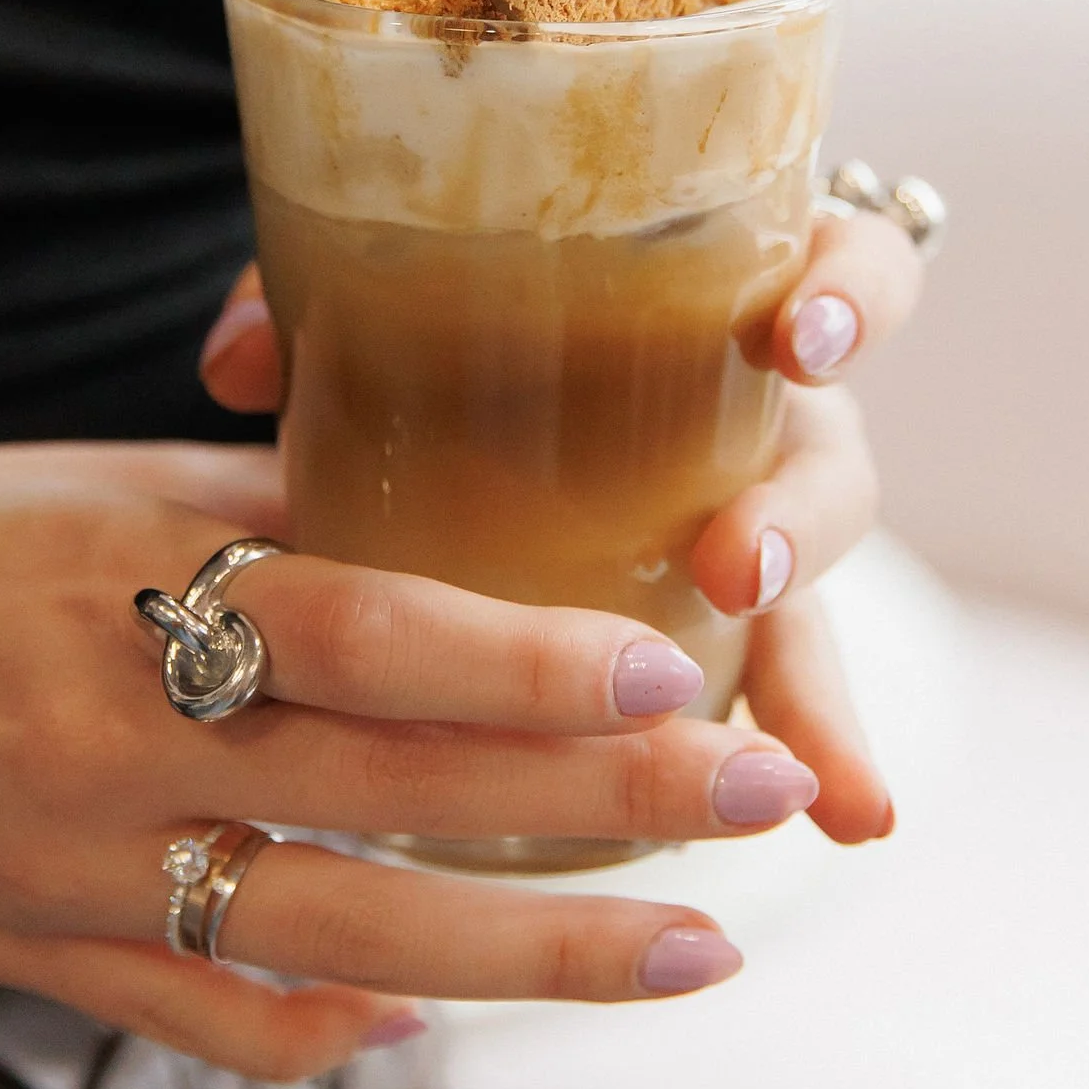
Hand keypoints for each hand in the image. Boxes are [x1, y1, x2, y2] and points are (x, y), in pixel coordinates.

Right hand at [0, 433, 888, 1081]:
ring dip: (535, 952)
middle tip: (767, 800)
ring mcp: (74, 880)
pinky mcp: (41, 965)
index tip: (678, 665)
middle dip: (601, 812)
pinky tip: (452, 1009)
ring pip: (339, 937)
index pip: (359, 630)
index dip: (526, 661)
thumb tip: (450, 507)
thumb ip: (253, 516)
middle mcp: (105, 750)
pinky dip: (336, 1024)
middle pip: (390, 799)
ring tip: (700, 947)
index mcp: (119, 593)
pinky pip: (211, 1020)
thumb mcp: (74, 483)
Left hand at [202, 198, 925, 847]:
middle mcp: (765, 419)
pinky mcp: (732, 630)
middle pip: (831, 461)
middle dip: (803, 519)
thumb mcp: (411, 300)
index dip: (847, 297)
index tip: (797, 339)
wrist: (511, 385)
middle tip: (738, 568)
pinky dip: (817, 755)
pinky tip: (847, 825)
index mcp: (723, 304)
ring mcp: (761, 530)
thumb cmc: (474, 326)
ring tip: (835, 796)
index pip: (839, 263)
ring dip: (826, 695)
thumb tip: (241, 364)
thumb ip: (331, 308)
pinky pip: (782, 690)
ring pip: (820, 606)